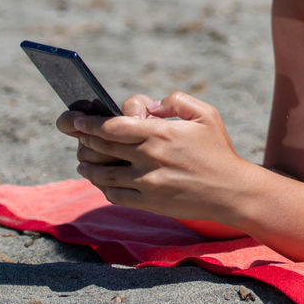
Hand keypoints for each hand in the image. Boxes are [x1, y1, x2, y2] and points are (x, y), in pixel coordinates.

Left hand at [69, 91, 250, 221]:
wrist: (231, 191)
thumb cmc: (218, 150)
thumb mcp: (206, 115)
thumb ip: (176, 100)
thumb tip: (149, 106)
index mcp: (161, 133)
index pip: (112, 126)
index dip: (88, 122)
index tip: (75, 119)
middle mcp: (149, 157)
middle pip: (101, 146)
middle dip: (82, 138)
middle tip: (73, 133)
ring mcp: (146, 182)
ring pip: (102, 173)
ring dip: (88, 164)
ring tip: (83, 159)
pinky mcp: (147, 202)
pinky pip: (114, 194)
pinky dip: (103, 186)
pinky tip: (101, 180)